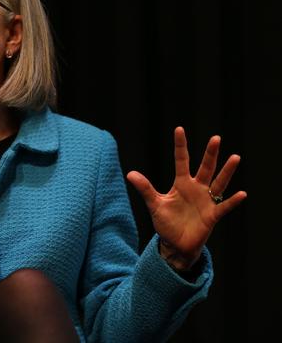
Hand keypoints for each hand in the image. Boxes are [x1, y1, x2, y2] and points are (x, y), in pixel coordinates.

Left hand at [126, 127, 246, 270]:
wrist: (176, 244)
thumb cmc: (166, 222)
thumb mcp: (155, 204)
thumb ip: (145, 189)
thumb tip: (130, 174)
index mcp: (181, 184)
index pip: (181, 160)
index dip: (180, 146)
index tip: (179, 129)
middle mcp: (196, 189)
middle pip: (205, 168)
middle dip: (210, 154)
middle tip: (216, 138)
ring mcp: (206, 201)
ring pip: (218, 183)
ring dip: (226, 172)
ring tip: (234, 158)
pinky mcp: (212, 216)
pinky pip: (224, 207)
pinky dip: (232, 201)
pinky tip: (241, 194)